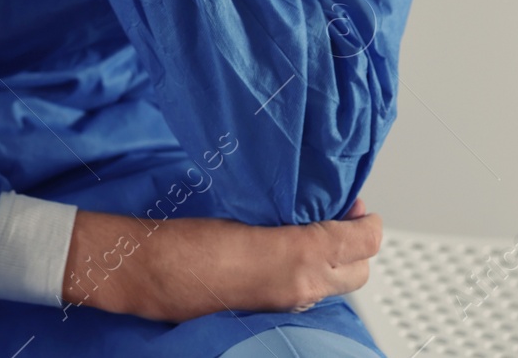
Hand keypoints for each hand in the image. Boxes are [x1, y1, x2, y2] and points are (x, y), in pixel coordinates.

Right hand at [60, 199, 381, 322]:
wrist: (149, 272)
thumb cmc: (184, 241)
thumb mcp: (243, 213)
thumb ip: (288, 217)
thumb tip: (313, 210)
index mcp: (299, 258)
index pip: (364, 241)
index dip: (367, 220)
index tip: (356, 206)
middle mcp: (301, 287)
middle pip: (361, 270)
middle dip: (358, 244)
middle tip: (339, 218)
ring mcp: (286, 304)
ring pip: (336, 285)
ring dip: (334, 261)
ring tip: (312, 233)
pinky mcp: (268, 311)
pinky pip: (308, 294)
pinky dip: (309, 275)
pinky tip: (285, 254)